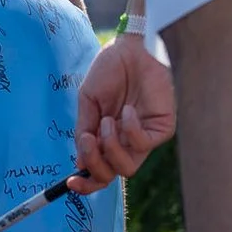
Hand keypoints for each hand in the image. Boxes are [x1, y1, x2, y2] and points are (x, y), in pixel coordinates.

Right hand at [67, 31, 176, 193]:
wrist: (130, 48)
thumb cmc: (109, 70)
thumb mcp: (88, 101)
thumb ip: (84, 130)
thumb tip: (80, 163)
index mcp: (106, 137)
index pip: (98, 170)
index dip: (85, 182)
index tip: (70, 181)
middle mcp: (124, 142)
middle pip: (111, 175)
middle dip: (95, 164)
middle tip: (87, 141)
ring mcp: (143, 138)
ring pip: (127, 168)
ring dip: (110, 147)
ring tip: (107, 120)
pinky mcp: (161, 130)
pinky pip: (142, 144)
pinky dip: (130, 129)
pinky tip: (128, 110)